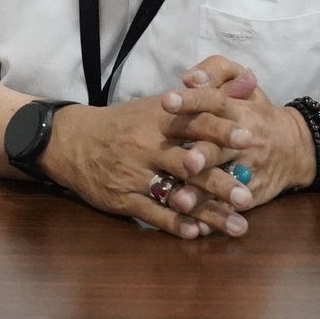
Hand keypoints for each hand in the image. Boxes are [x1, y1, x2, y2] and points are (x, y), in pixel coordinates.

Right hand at [37, 77, 263, 240]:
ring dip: (210, 212)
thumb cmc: (121, 124)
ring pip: (177, 195)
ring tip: (239, 226)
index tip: (249, 139)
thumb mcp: (153, 106)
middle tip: (248, 196)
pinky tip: (198, 233)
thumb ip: (195, 101)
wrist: (70, 141)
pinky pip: (154, 214)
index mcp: (157, 119)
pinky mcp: (123, 199)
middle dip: (221, 182)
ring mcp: (134, 174)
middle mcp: (146, 146)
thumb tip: (242, 85)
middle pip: (189, 165)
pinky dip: (177, 224)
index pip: (193, 122)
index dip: (220, 131)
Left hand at [160, 56, 315, 232]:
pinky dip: (214, 217)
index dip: (192, 101)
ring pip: (225, 182)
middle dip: (204, 154)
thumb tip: (190, 76)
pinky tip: (194, 226)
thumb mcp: (243, 82)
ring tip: (180, 201)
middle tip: (184, 162)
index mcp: (238, 109)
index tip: (167, 100)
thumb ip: (217, 72)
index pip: (214, 101)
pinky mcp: (251, 192)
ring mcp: (249, 169)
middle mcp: (244, 140)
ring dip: (203, 193)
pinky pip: (230, 206)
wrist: (296, 146)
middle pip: (221, 146)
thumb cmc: (254, 109)